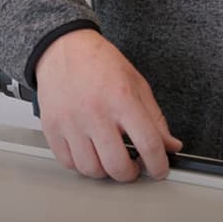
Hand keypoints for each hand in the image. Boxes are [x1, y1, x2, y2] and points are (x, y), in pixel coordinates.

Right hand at [34, 29, 182, 181]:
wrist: (63, 48)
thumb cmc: (98, 62)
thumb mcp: (136, 83)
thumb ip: (155, 118)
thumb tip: (170, 145)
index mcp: (122, 99)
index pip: (148, 144)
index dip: (158, 165)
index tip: (159, 170)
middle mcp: (95, 112)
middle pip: (117, 165)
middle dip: (130, 174)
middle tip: (132, 167)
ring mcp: (70, 121)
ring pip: (91, 169)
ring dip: (105, 172)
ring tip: (109, 159)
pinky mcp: (52, 127)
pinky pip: (68, 162)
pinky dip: (81, 165)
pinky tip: (89, 153)